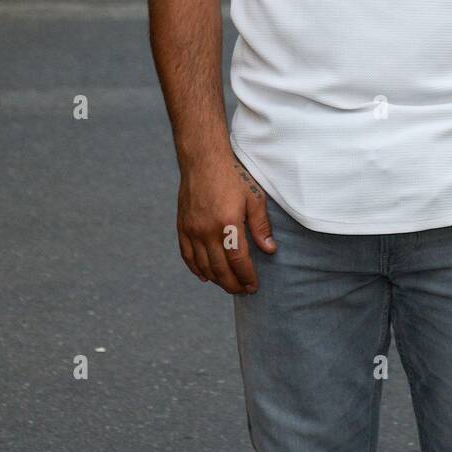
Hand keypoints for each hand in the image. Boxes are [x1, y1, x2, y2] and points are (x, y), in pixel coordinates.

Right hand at [177, 154, 275, 295]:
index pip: (238, 260)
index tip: (253, 286)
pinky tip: (205, 276)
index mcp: (228, 223)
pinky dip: (196, 269)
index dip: (246, 276)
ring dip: (216, 280)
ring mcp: (192, 230)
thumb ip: (261, 226)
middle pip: (220, 268)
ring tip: (228, 285)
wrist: (203, 160)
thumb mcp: (254, 197)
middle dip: (233, 284)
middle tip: (242, 291)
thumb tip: (269, 250)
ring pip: (203, 266)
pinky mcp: (182, 227)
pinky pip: (187, 255)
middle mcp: (207, 230)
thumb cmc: (232, 176)